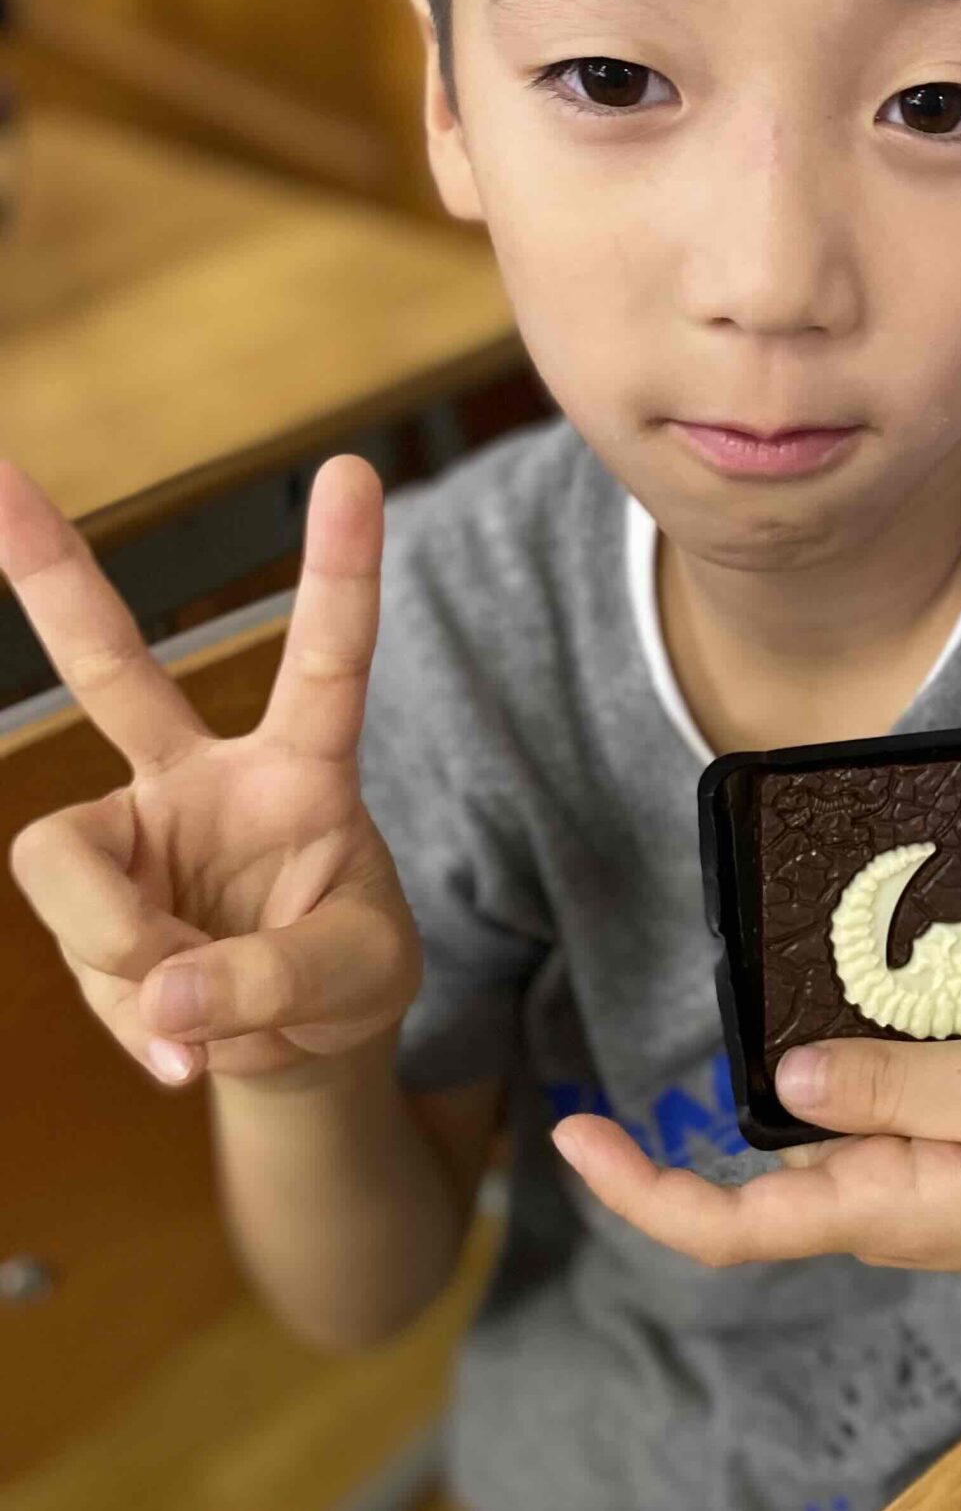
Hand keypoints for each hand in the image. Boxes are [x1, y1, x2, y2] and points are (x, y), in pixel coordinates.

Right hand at [1, 455, 420, 1088]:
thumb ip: (280, 978)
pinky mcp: (94, 901)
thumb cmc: (350, 978)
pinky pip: (84, 956)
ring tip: (204, 1016)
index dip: (340, 569)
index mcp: (304, 766)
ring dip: (129, 955)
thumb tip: (164, 988)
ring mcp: (135, 835)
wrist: (297, 1041)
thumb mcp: (362, 979)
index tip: (352, 468)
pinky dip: (134, 1017)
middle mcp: (202, 777)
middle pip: (111, 667)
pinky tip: (179, 1043)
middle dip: (48, 572)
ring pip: (68, 870)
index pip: (327, 658)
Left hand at [550, 1033, 960, 1281]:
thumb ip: (890, 1082)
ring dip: (802, 1080)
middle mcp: (872, 1212)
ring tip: (828, 1005)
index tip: (570, 1135)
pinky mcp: (935, 1174)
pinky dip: (852, 1076)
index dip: (637, 1189)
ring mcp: (904, 1196)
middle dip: (710, 1115)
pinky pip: (866, 1126)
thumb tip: (781, 1075)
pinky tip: (883, 1025)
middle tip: (706, 1024)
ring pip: (814, 1138)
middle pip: (756, 1176)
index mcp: (875, 1208)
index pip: (722, 1226)